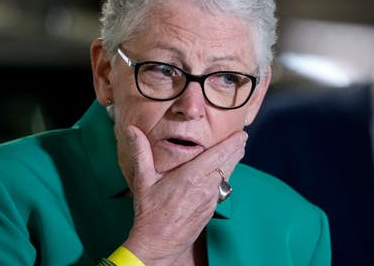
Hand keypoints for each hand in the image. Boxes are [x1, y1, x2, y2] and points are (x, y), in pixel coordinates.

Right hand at [122, 125, 246, 264]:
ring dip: (230, 164)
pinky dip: (221, 179)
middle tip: (242, 139)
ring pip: (225, 177)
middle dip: (236, 151)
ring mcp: (210, 200)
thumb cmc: (149, 212)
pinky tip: (218, 175)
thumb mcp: (143, 180)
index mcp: (191, 176)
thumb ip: (141, 152)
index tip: (241, 135)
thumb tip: (132, 130)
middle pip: (227, 164)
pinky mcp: (210, 210)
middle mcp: (205, 187)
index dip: (232, 143)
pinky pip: (219, 190)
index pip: (218, 155)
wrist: (157, 243)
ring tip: (235, 152)